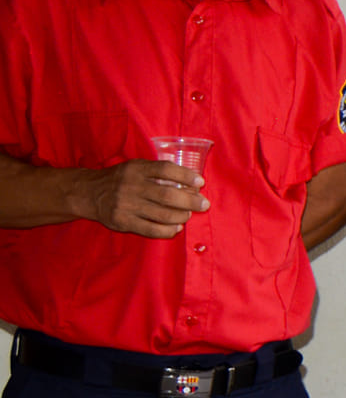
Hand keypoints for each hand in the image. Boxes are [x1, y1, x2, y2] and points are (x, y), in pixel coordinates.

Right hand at [81, 160, 207, 237]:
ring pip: (162, 214)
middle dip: (190, 200)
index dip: (185, 176)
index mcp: (136, 169)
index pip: (165, 169)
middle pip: (167, 195)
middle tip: (203, 204)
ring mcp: (126, 205)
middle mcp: (131, 186)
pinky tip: (176, 228)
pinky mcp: (122, 221)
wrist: (90, 193)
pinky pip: (151, 229)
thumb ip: (158, 172)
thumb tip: (191, 183)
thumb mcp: (136, 168)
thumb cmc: (122, 179)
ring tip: (188, 215)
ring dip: (181, 216)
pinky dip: (168, 230)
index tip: (200, 182)